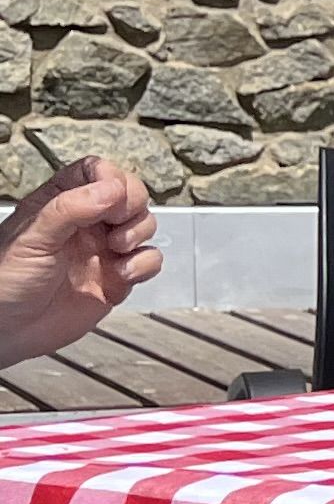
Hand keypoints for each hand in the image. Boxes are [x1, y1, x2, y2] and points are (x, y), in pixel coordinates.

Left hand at [0, 154, 159, 368]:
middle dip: (133, 206)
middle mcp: (85, 223)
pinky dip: (144, 266)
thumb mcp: (32, 238)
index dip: (111, 178)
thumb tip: (112, 188)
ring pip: (144, 225)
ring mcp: (103, 250)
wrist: (9, 331)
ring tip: (116, 250)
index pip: (95, 172)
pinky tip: (122, 275)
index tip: (112, 198)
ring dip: (138, 234)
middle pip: (129, 194)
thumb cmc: (6, 281)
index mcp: (59, 204)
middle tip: (117, 224)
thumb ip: (70, 209)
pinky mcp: (118, 278)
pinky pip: (149, 261)